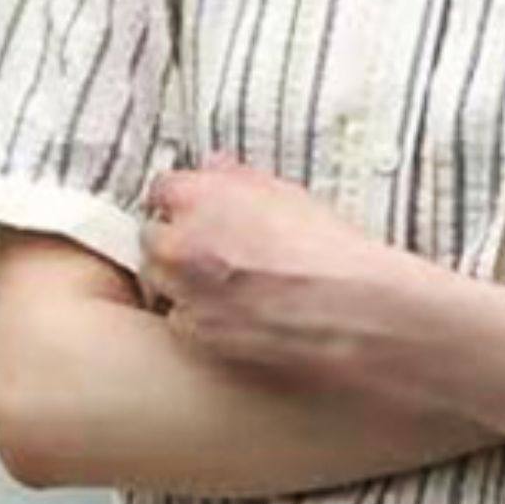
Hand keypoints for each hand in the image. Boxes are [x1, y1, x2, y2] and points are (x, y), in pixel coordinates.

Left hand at [138, 155, 414, 387]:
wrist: (353, 316)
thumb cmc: (328, 253)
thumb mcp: (287, 196)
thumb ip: (239, 180)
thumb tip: (214, 166)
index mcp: (202, 197)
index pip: (162, 190)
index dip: (181, 204)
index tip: (194, 214)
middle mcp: (182, 243)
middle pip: (151, 239)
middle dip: (174, 244)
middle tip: (209, 255)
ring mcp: (185, 294)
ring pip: (161, 285)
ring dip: (180, 284)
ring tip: (222, 289)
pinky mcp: (197, 337)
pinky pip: (180, 324)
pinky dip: (197, 321)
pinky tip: (231, 319)